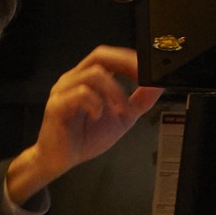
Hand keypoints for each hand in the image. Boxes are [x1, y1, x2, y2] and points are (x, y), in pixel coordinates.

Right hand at [7, 47, 162, 206]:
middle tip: (142, 78)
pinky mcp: (56, 106)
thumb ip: (140, 101)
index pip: (110, 56)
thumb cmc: (86, 137)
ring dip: (115, 90)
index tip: (149, 69)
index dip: (131, 58)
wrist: (60, 159)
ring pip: (93, 74)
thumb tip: (159, 85)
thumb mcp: (123, 118)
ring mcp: (63, 91)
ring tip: (122, 109)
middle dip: (125, 63)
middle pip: (99, 55)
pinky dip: (96, 102)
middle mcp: (74, 79)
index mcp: (88, 79)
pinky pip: (79, 94)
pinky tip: (99, 115)